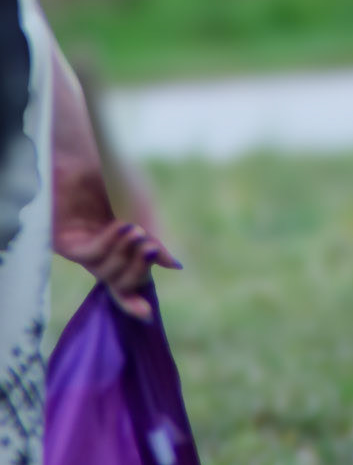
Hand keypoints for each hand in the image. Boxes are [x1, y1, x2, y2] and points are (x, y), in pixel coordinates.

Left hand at [52, 162, 178, 322]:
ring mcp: (83, 248)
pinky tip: (123, 227)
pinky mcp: (66, 241)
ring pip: (106, 273)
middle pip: (119, 282)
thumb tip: (175, 266)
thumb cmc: (115, 174)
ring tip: (137, 231)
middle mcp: (101, 253)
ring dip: (125, 256)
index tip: (147, 315)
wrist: (87, 149)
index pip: (128, 282)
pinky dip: (110, 245)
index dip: (135, 301)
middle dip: (138, 271)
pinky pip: (91, 255)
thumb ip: (157, 234)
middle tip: (152, 249)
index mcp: (121, 248)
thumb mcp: (143, 203)